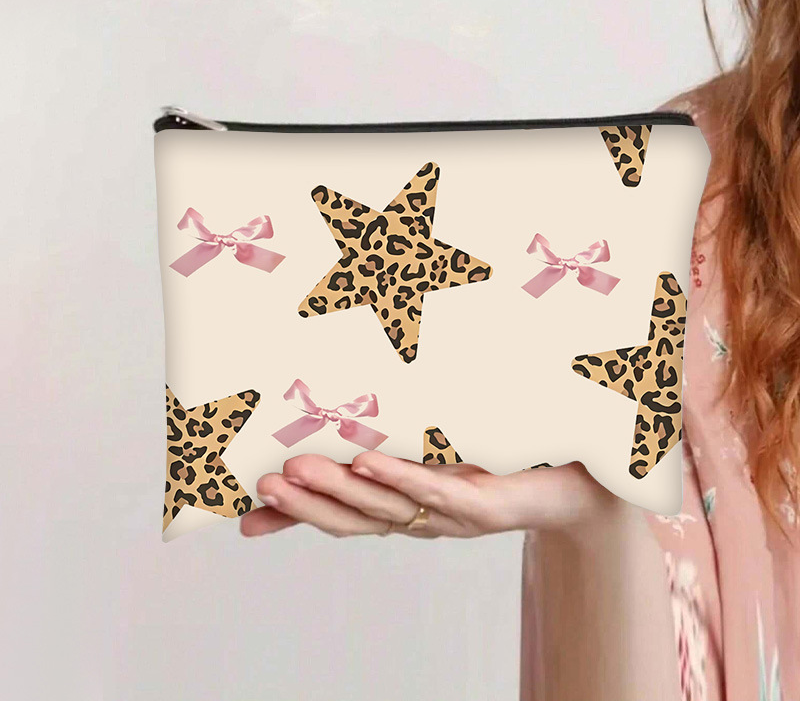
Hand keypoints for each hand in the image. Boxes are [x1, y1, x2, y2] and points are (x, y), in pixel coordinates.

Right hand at [239, 451, 625, 539]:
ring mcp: (452, 513)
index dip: (294, 516)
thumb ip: (392, 448)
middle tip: (261, 482)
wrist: (581, 486)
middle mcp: (422, 519)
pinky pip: (437, 488)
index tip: (244, 512)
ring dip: (340, 490)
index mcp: (407, 507)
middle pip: (355, 517)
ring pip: (387, 506)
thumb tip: (351, 431)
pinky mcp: (486, 501)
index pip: (340, 516)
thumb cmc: (505, 465)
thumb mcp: (441, 455)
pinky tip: (369, 461)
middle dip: (306, 503)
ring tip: (297, 470)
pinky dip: (400, 477)